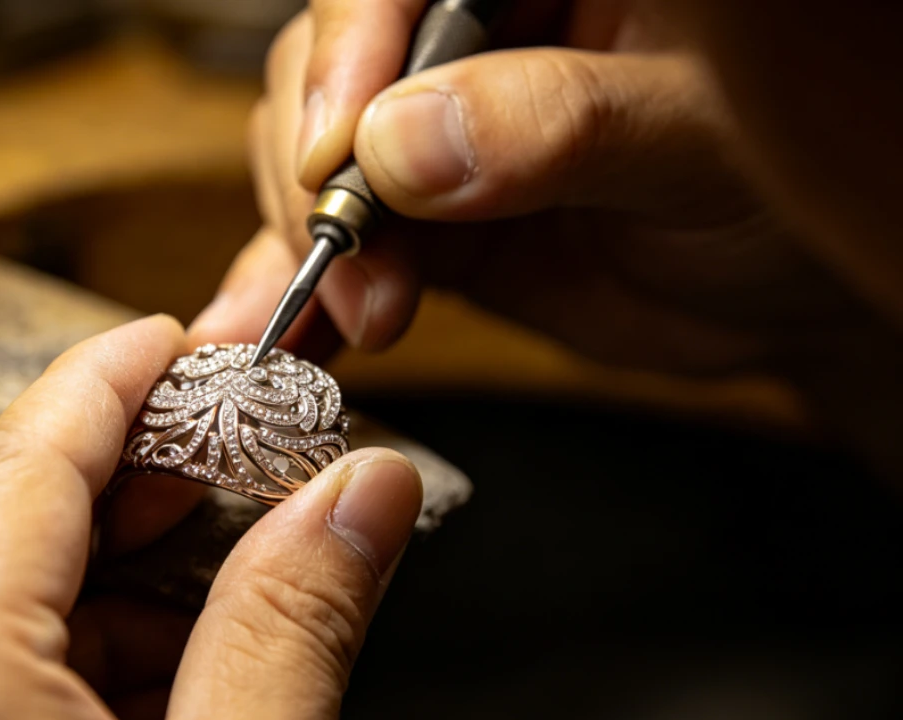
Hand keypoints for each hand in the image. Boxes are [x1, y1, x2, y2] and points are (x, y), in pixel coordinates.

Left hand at [0, 315, 422, 719]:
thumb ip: (297, 625)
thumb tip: (361, 496)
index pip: (25, 457)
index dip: (117, 375)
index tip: (183, 336)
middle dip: (112, 477)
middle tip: (227, 457)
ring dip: (83, 573)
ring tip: (209, 572)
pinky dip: (44, 659)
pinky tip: (144, 677)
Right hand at [190, 0, 867, 378]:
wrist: (775, 296)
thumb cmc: (777, 188)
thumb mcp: (693, 141)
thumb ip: (559, 125)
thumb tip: (403, 141)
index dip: (349, 52)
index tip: (340, 157)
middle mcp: (468, 42)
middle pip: (331, 65)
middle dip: (323, 172)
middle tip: (363, 264)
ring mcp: (434, 132)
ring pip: (314, 155)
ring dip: (309, 243)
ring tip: (354, 315)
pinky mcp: (420, 218)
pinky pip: (336, 243)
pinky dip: (301, 291)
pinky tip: (287, 334)